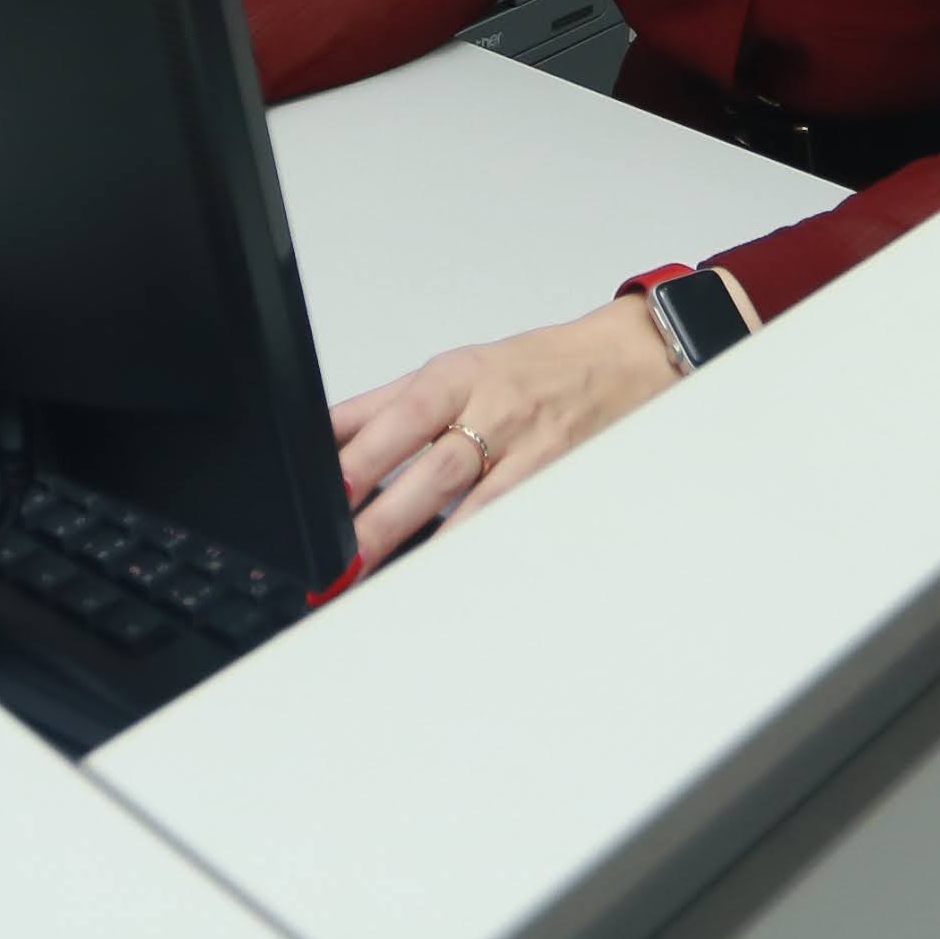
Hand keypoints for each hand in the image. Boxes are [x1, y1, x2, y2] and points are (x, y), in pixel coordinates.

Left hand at [330, 295, 679, 565]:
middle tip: (341, 556)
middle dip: (383, 515)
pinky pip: (511, 519)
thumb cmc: (528, 371)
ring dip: (424, 543)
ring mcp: (527, 451)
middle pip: (433, 468)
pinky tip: (448, 571)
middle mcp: (491, 412)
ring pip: (473, 503)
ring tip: (380, 575)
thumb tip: (320, 433)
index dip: (363, 454)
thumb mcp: (450, 372)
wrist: (618, 363)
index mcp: (455, 379)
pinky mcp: (554, 481)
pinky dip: (478, 547)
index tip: (325, 491)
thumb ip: (381, 406)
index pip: (400, 417)